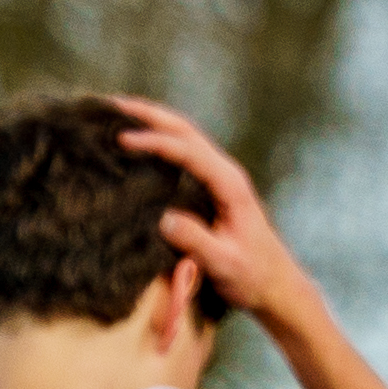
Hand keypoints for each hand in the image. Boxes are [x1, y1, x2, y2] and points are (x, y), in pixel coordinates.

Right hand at [113, 98, 319, 327]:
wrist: (274, 283)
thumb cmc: (252, 275)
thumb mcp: (224, 263)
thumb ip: (197, 241)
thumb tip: (164, 219)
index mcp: (229, 185)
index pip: (189, 151)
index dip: (156, 142)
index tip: (123, 140)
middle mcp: (225, 173)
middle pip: (186, 130)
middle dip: (150, 115)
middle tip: (113, 105)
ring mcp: (220, 177)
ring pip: (185, 137)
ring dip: (154, 122)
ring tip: (120, 114)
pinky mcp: (212, 187)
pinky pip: (184, 155)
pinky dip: (160, 141)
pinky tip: (141, 143)